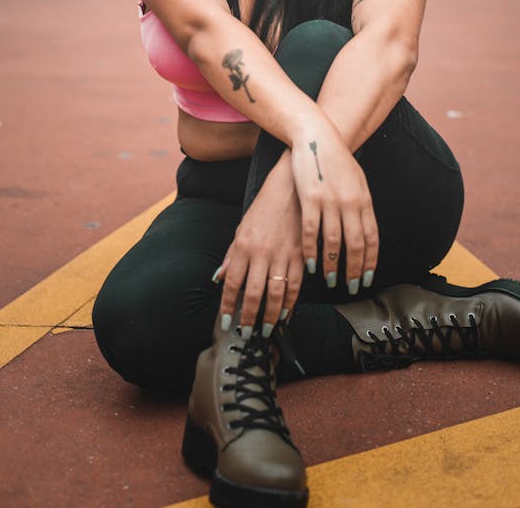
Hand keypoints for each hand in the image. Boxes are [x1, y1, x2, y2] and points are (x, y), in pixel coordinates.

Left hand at [213, 152, 303, 337]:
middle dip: (249, 317)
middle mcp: (262, 253)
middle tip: (247, 333)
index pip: (232, 283)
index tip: (226, 321)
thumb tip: (218, 279)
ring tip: (265, 330)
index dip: (228, 306)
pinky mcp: (301, 255)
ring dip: (270, 316)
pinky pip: (296, 285)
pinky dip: (290, 303)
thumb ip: (231, 256)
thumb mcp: (242, 228)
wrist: (291, 187)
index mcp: (244, 246)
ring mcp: (283, 255)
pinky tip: (285, 314)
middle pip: (253, 294)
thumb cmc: (264, 207)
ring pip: (276, 294)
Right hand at [290, 124, 378, 293]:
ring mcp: (330, 201)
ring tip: (330, 279)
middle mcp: (350, 203)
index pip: (371, 238)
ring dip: (333, 265)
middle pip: (355, 244)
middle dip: (353, 270)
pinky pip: (312, 231)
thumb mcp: (356, 181)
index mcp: (364, 200)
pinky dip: (312, 250)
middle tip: (350, 287)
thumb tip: (364, 229)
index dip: (370, 261)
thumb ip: (360, 205)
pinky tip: (311, 263)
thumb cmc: (336, 160)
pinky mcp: (310, 198)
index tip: (366, 278)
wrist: (317, 137)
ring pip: (334, 242)